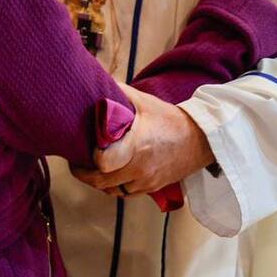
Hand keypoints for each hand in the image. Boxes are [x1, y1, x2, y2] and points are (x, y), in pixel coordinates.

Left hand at [70, 85, 213, 196]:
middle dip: (84, 173)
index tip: (86, 149)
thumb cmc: (170, 119)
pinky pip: (125, 194)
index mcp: (136, 146)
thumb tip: (97, 82)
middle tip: (76, 162)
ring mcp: (146, 181)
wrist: (200, 140)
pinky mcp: (151, 189)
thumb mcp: (144, 102)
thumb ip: (120, 93)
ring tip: (91, 168)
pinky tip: (110, 174)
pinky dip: (114, 186)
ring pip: (111, 190)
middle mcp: (140, 168)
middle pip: (100, 181)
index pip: (103, 163)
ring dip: (98, 181)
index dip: (90, 159)